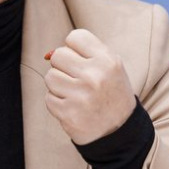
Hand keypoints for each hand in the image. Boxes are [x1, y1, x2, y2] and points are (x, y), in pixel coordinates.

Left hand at [44, 29, 135, 144]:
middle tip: (76, 78)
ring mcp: (80, 96)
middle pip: (58, 55)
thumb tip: (50, 53)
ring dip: (58, 85)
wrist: (119, 131)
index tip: (81, 60)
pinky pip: (48, 98)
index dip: (74, 48)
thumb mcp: (111, 67)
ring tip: (74, 93)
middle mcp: (94, 77)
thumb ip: (86, 53)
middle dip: (63, 66)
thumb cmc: (111, 93)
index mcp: (108, 61)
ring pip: (50, 77)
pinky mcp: (68, 113)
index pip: (75, 37)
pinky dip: (57, 102)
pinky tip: (72, 106)